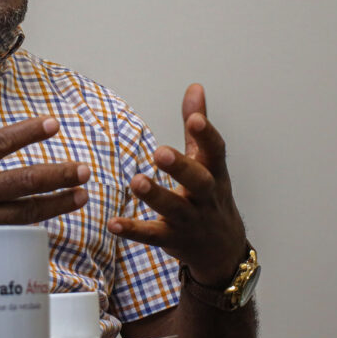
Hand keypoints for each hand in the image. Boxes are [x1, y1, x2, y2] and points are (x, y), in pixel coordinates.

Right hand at [0, 116, 89, 282]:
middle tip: (84, 169)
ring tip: (81, 195)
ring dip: (55, 203)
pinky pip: (9, 236)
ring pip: (23, 212)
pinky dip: (32, 228)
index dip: (27, 133)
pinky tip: (52, 222)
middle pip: (21, 181)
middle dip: (56, 175)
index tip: (53, 124)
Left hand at [107, 84, 246, 285]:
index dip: (206, 135)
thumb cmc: (211, 196)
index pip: (215, 152)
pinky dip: (133, 231)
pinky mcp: (173, 239)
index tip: (195, 119)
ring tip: (136, 181)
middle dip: (181, 167)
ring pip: (175, 209)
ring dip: (156, 196)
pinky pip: (153, 236)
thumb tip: (195, 87)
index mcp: (214, 173)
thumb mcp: (209, 162)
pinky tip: (113, 223)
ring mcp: (191, 220)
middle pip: (199, 181)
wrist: (223, 250)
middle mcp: (206, 197)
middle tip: (160, 152)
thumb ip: (198, 127)